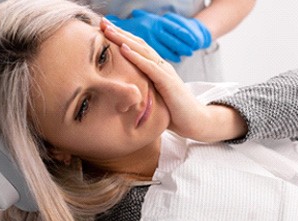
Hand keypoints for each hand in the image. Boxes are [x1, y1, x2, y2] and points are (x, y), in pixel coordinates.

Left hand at [100, 19, 244, 141]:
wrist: (195, 121)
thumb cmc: (174, 113)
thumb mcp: (153, 98)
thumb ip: (142, 90)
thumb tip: (122, 92)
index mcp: (157, 69)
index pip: (138, 49)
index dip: (122, 38)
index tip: (104, 30)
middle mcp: (162, 67)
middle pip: (139, 45)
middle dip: (120, 33)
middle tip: (102, 22)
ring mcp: (166, 73)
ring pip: (143, 51)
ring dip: (124, 39)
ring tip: (108, 30)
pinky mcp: (168, 82)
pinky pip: (150, 67)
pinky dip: (136, 57)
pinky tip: (123, 49)